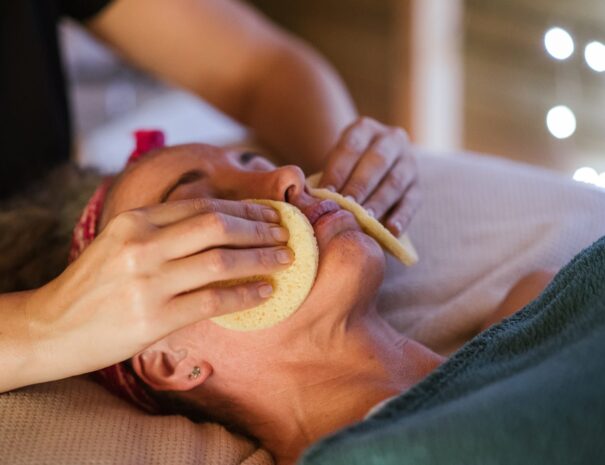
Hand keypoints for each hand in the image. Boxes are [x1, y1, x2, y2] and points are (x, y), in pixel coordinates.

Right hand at [27, 198, 291, 379]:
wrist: (50, 328)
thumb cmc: (93, 285)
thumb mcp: (120, 243)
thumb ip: (162, 231)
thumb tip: (222, 226)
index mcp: (134, 221)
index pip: (202, 207)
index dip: (243, 209)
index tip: (269, 214)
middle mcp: (141, 245)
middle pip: (217, 226)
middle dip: (259, 229)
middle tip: (285, 235)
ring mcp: (147, 282)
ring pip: (220, 261)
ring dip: (261, 259)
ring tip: (285, 261)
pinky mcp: (153, 319)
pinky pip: (213, 301)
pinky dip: (245, 294)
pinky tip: (265, 292)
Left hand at [318, 117, 419, 235]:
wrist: (372, 169)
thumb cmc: (345, 169)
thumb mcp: (336, 163)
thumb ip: (326, 176)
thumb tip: (307, 198)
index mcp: (365, 129)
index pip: (351, 148)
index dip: (338, 171)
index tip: (326, 193)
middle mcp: (391, 140)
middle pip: (376, 162)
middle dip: (360, 186)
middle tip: (346, 207)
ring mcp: (409, 162)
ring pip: (395, 182)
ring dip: (379, 202)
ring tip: (365, 220)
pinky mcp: (418, 186)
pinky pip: (412, 201)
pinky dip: (402, 217)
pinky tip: (391, 230)